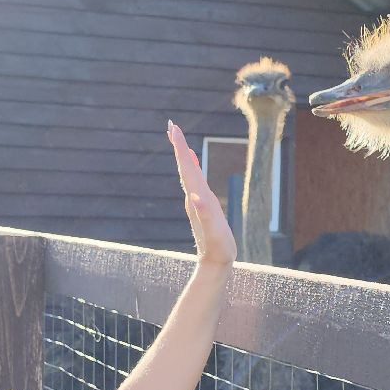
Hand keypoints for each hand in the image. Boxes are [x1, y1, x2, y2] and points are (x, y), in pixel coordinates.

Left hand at [167, 120, 235, 265]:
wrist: (214, 264)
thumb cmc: (218, 250)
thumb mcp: (215, 235)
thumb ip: (205, 216)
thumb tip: (195, 196)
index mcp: (198, 199)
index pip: (187, 169)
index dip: (181, 149)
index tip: (174, 130)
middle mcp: (194, 198)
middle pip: (184, 167)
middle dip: (178, 145)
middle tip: (171, 125)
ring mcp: (196, 201)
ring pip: (187, 173)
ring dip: (182, 154)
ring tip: (178, 137)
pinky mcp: (201, 205)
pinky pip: (195, 180)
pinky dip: (193, 167)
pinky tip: (193, 160)